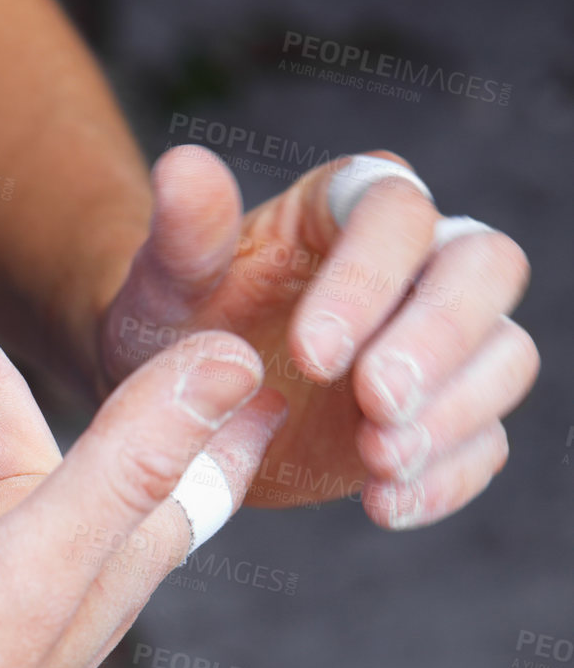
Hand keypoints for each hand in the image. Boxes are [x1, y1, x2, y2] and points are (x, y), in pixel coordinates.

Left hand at [97, 146, 538, 529]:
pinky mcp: (443, 415)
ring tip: (377, 457)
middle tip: (374, 403)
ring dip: (453, 412)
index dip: (368, 281)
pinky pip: (486, 442)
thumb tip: (183, 165)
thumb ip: (184, 234)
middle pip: (484, 267)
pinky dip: (446, 477)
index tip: (312, 355)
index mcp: (345, 205)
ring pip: (506, 354)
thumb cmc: (172, 326)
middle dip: (439, 338)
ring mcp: (440, 341)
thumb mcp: (162, 286)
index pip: (397, 213)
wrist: (179, 406)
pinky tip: (384, 502)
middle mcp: (414, 259)